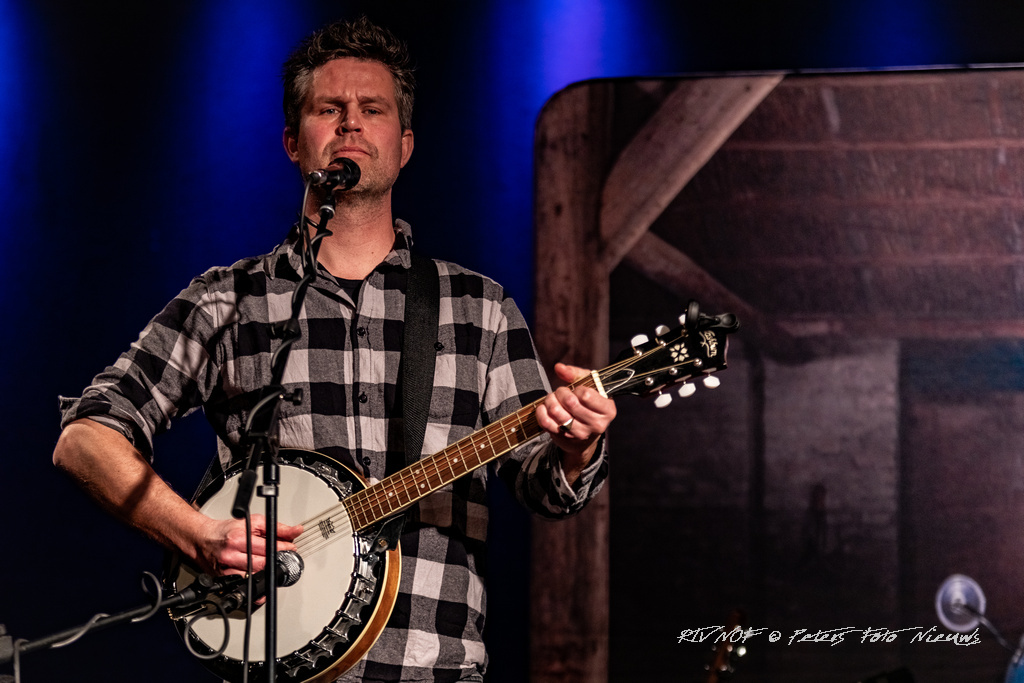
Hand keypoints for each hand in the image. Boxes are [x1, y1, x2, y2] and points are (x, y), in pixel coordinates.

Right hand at [194, 514, 302, 576]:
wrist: (203, 539)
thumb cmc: (227, 531)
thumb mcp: (253, 522)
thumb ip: (276, 527)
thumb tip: (296, 531)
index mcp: (239, 539)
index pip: (268, 547)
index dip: (284, 548)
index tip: (291, 547)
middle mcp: (231, 555)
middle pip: (262, 563)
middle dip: (278, 561)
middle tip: (285, 557)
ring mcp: (226, 569)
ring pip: (254, 576)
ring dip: (268, 573)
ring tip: (274, 566)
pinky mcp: (224, 579)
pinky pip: (244, 586)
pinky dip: (256, 586)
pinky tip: (262, 581)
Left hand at [535, 363, 616, 484]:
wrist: (585, 431)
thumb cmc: (588, 404)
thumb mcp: (589, 385)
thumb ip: (575, 374)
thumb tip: (559, 368)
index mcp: (608, 410)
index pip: (586, 395)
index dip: (577, 389)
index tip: (577, 390)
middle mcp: (597, 425)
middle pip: (570, 402)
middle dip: (561, 392)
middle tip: (561, 392)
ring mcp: (580, 434)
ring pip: (557, 413)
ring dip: (550, 401)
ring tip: (553, 399)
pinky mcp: (565, 438)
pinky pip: (546, 423)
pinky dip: (542, 412)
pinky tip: (545, 408)